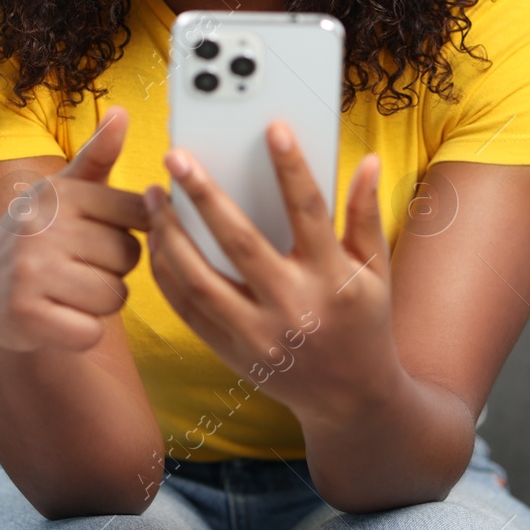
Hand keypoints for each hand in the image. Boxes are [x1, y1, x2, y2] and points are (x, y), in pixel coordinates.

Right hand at [0, 107, 149, 352]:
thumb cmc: (37, 241)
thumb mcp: (63, 194)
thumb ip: (97, 156)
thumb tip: (121, 112)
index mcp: (59, 193)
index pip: (139, 215)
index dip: (126, 234)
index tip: (95, 237)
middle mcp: (43, 226)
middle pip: (129, 259)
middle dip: (112, 272)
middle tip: (74, 269)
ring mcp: (31, 270)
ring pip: (114, 297)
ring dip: (98, 304)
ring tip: (65, 292)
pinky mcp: (26, 314)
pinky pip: (91, 331)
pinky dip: (81, 332)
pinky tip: (56, 318)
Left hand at [142, 122, 401, 424]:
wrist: (351, 400)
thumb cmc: (364, 322)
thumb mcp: (376, 270)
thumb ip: (366, 215)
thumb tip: (367, 161)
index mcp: (333, 280)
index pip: (310, 212)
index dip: (292, 168)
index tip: (273, 129)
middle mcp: (293, 308)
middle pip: (239, 242)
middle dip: (204, 195)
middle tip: (176, 156)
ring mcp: (258, 335)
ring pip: (199, 279)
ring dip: (170, 234)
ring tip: (152, 195)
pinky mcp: (231, 352)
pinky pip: (187, 309)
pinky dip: (166, 273)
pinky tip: (156, 240)